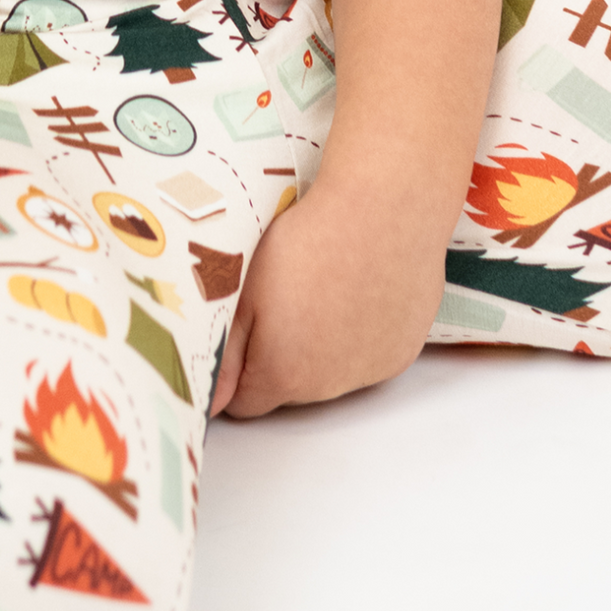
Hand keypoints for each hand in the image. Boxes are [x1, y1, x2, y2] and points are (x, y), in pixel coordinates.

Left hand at [211, 185, 449, 417]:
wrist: (384, 209)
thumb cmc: (309, 240)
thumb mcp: (245, 289)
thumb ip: (225, 352)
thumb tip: (209, 402)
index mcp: (284, 374)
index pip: (245, 402)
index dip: (238, 367)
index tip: (245, 329)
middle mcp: (330, 386)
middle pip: (290, 389)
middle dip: (281, 355)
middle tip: (287, 298)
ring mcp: (371, 370)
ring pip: (332, 375)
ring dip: (323, 348)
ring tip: (326, 290)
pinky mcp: (402, 352)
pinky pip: (370, 358)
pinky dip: (361, 337)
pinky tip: (360, 294)